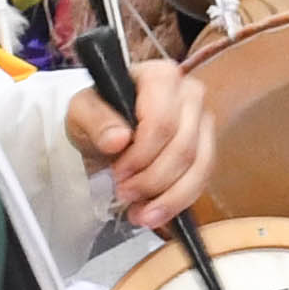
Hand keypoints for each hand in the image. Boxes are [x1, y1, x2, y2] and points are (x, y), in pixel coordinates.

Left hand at [64, 58, 216, 232]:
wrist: (106, 133)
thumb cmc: (97, 116)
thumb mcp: (82, 113)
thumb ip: (96, 122)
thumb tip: (118, 139)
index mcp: (160, 76)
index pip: (162, 121)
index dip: (141, 155)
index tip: (118, 173)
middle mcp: (190, 93)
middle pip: (182, 147)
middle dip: (152, 179)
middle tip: (123, 193)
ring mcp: (202, 120)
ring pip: (198, 166)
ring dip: (168, 197)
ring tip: (139, 213)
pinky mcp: (206, 147)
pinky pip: (203, 179)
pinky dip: (179, 201)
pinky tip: (154, 214)